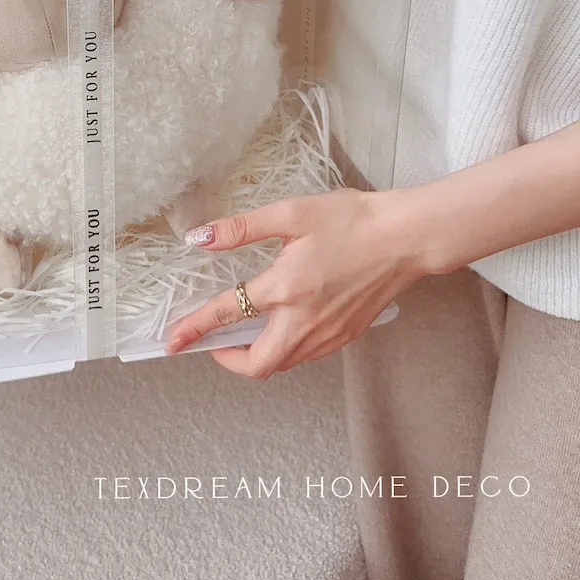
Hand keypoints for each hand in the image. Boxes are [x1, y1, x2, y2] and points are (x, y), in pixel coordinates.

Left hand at [165, 189, 423, 378]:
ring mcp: (328, 334)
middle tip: (213, 342)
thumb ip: (242, 228)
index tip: (172, 341)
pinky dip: (284, 349)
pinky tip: (281, 324)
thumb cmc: (353, 220)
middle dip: (228, 360)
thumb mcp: (292, 214)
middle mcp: (305, 321)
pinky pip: (306, 356)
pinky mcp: (346, 336)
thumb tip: (200, 238)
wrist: (407, 237)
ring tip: (242, 332)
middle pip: (258, 365)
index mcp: (286, 288)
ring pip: (283, 363)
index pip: (227, 315)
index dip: (195, 329)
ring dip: (256, 356)